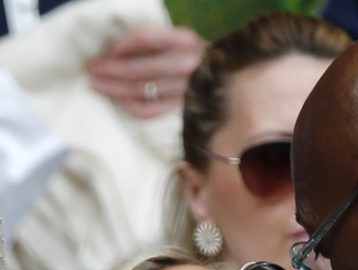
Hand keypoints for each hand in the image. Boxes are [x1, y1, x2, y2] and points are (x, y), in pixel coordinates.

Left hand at [87, 25, 205, 118]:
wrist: (231, 84)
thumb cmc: (196, 59)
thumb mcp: (180, 40)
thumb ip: (152, 41)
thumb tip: (116, 50)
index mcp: (186, 41)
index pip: (146, 39)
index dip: (122, 45)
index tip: (106, 51)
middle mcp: (188, 65)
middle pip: (141, 68)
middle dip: (111, 70)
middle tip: (91, 71)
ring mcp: (187, 89)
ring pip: (143, 90)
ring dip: (115, 89)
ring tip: (97, 86)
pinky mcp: (186, 109)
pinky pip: (153, 109)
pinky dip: (133, 106)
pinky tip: (121, 102)